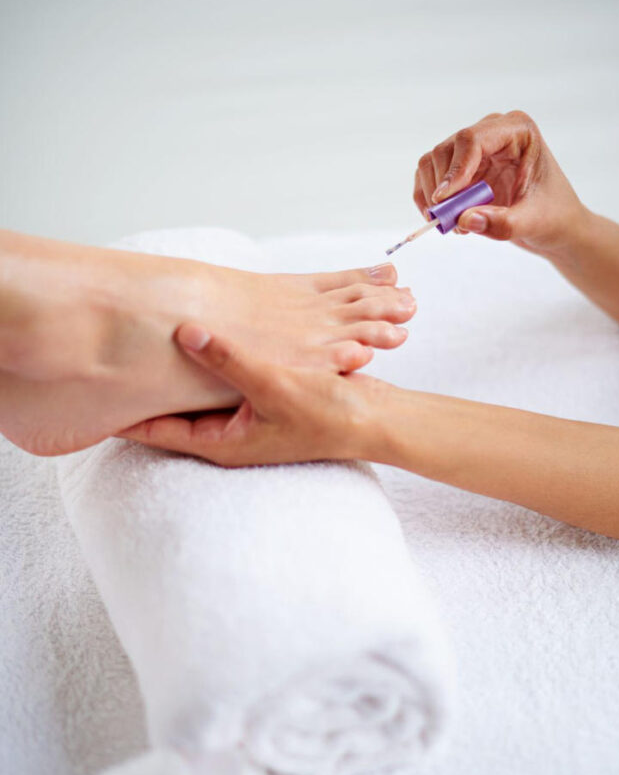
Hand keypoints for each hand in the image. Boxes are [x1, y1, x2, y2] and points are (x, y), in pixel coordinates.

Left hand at [119, 324, 384, 466]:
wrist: (372, 419)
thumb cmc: (326, 414)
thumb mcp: (272, 383)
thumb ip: (228, 358)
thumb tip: (183, 332)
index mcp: (221, 442)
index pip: (155, 433)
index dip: (121, 416)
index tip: (90, 395)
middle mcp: (226, 435)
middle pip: (169, 415)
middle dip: (141, 393)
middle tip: (106, 365)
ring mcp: (241, 420)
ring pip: (192, 398)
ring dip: (172, 377)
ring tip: (139, 350)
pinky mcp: (258, 402)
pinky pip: (218, 385)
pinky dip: (203, 368)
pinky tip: (193, 343)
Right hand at [413, 110, 586, 254]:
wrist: (554, 223)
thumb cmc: (552, 215)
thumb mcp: (532, 223)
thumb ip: (501, 223)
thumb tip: (463, 220)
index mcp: (517, 131)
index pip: (471, 139)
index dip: (454, 170)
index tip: (444, 200)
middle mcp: (492, 132)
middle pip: (447, 150)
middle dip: (442, 188)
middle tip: (451, 222)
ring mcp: (474, 149)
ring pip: (433, 162)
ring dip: (434, 197)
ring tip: (455, 224)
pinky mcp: (461, 167)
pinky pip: (430, 177)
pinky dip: (429, 200)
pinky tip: (448, 221)